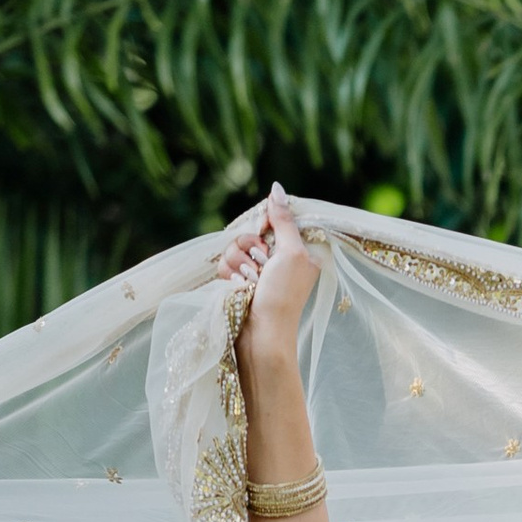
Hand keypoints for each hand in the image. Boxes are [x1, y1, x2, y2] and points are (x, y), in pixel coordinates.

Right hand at [217, 187, 319, 337]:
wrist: (261, 334)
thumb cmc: (283, 295)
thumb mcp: (292, 253)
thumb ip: (283, 221)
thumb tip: (276, 188)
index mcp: (298, 250)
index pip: (273, 219)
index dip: (264, 226)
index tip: (264, 240)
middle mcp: (277, 258)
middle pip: (249, 231)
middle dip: (248, 248)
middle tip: (260, 266)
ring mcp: (256, 270)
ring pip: (233, 247)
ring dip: (238, 265)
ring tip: (250, 283)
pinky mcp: (238, 281)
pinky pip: (223, 264)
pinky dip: (229, 277)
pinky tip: (239, 290)